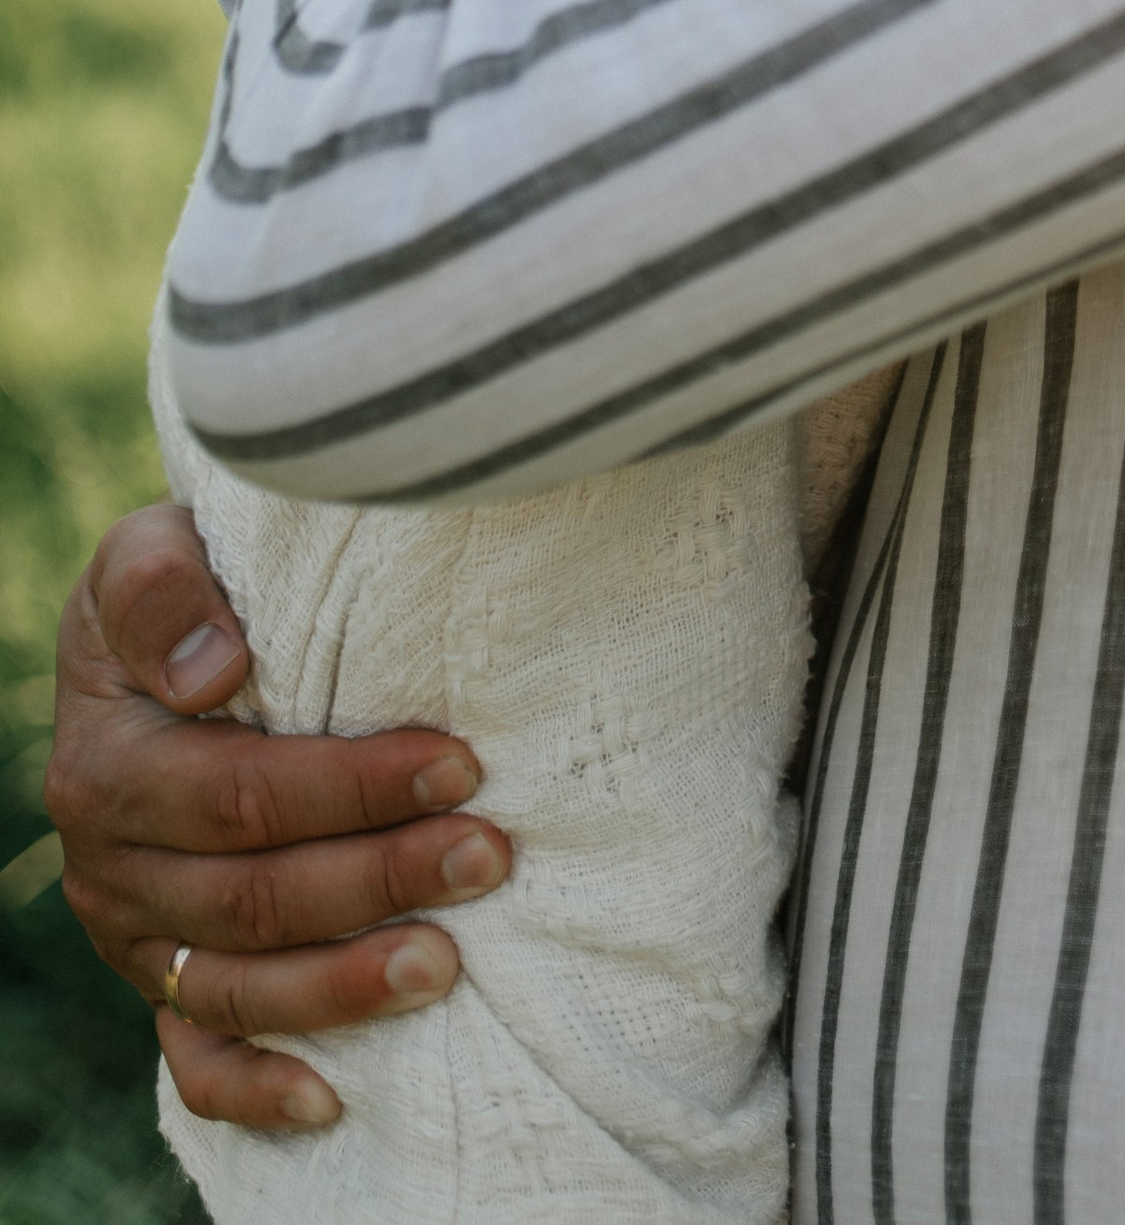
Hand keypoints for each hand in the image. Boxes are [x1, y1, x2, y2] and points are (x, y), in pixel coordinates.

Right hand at [46, 504, 510, 1134]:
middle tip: (491, 856)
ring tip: (448, 966)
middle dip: (380, 879)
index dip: (354, 787)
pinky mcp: (158, 979)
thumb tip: (211, 665)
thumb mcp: (149, 548)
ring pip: (236, 986)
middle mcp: (111, 866)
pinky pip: (194, 1061)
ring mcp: (135, 935)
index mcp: (109, 766)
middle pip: (253, 897)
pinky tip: (336, 1101)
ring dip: (344, 985)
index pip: (241, 794)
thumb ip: (160, 585)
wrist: (155, 637)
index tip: (460, 764)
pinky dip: (258, 1090)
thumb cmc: (181, 584)